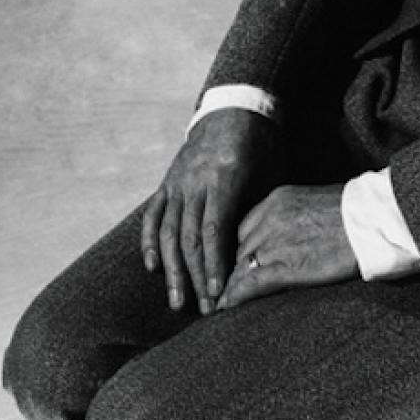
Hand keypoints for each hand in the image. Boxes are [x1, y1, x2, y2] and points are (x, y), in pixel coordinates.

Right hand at [141, 109, 278, 314]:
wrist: (234, 109)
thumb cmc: (263, 146)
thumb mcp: (270, 174)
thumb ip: (258, 211)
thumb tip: (252, 257)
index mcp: (225, 178)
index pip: (215, 230)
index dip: (215, 265)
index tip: (219, 294)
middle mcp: (195, 181)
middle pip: (190, 238)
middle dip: (197, 277)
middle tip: (203, 310)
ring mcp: (177, 182)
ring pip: (168, 232)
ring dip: (173, 270)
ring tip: (178, 302)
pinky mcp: (167, 182)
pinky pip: (153, 215)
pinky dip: (149, 243)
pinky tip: (153, 267)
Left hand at [216, 185, 357, 309]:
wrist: (374, 220)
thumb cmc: (356, 212)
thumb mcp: (314, 202)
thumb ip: (293, 216)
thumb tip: (290, 235)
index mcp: (277, 200)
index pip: (244, 227)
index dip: (239, 248)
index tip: (236, 263)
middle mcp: (270, 219)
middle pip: (239, 248)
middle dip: (232, 269)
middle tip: (223, 286)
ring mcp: (276, 243)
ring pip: (240, 267)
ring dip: (229, 285)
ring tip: (219, 302)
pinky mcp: (286, 267)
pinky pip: (251, 283)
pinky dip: (235, 296)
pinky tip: (227, 306)